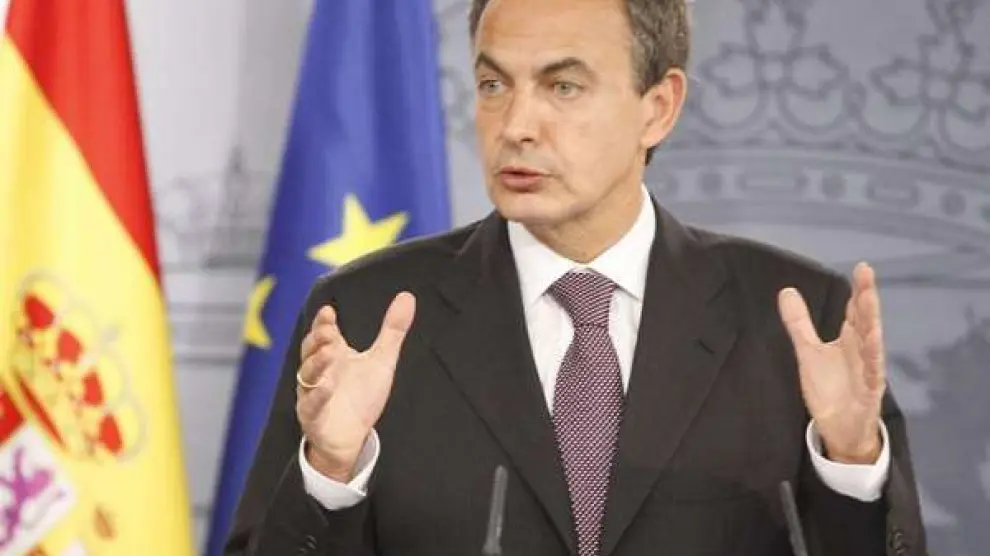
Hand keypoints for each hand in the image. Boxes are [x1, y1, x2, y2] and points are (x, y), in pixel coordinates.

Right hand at [295, 292, 415, 480]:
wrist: (351, 436)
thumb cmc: (361, 395)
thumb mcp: (382, 360)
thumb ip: (392, 330)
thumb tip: (408, 296)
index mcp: (333, 354)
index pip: (323, 333)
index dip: (323, 322)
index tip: (329, 311)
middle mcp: (319, 371)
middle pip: (311, 351)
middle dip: (318, 340)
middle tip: (329, 330)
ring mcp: (313, 393)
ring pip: (308, 376)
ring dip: (317, 363)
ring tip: (329, 352)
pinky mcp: (313, 417)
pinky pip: (311, 405)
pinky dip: (318, 396)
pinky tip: (327, 386)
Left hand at [778, 262, 884, 463]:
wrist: (840, 429)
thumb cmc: (830, 389)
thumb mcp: (809, 352)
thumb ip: (800, 323)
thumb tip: (787, 290)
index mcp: (850, 341)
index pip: (855, 311)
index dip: (858, 290)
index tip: (862, 268)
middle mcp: (862, 353)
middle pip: (866, 322)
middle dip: (866, 299)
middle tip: (866, 275)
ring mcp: (868, 373)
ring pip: (872, 345)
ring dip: (871, 324)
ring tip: (869, 302)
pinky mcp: (868, 394)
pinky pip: (872, 376)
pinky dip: (872, 363)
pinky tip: (873, 347)